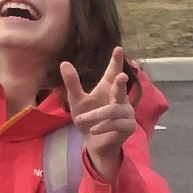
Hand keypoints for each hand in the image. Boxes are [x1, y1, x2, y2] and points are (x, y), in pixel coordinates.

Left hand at [61, 47, 134, 183]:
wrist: (94, 143)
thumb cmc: (88, 119)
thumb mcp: (77, 101)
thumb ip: (72, 83)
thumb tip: (64, 62)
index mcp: (108, 88)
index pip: (113, 72)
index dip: (116, 61)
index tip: (118, 49)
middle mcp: (120, 98)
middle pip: (120, 88)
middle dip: (121, 83)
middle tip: (121, 76)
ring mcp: (126, 112)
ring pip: (113, 110)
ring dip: (97, 115)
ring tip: (83, 119)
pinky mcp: (128, 126)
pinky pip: (117, 123)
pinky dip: (103, 125)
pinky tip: (94, 129)